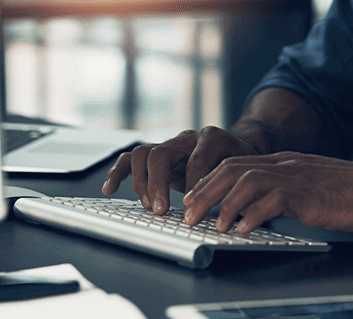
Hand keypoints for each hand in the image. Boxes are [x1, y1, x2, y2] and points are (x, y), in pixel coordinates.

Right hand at [101, 126, 256, 214]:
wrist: (236, 149)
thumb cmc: (239, 163)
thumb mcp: (243, 172)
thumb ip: (235, 186)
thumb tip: (233, 214)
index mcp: (212, 137)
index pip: (196, 160)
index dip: (193, 187)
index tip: (194, 211)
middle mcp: (187, 138)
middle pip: (161, 153)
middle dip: (158, 184)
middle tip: (161, 210)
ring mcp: (170, 145)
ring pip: (143, 154)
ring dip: (141, 182)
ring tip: (149, 206)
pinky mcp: (157, 155)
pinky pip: (131, 159)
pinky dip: (118, 172)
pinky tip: (109, 189)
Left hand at [182, 152, 352, 234]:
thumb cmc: (352, 194)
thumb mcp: (312, 188)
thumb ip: (286, 193)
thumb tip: (256, 212)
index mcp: (285, 162)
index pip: (236, 164)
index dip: (210, 182)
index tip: (193, 199)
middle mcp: (286, 164)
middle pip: (232, 169)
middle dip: (204, 191)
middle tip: (187, 214)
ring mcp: (295, 176)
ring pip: (245, 181)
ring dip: (221, 203)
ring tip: (209, 225)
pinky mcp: (306, 193)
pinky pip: (270, 200)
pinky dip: (251, 214)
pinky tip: (241, 229)